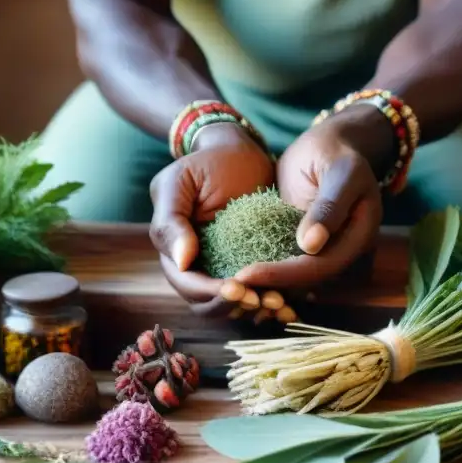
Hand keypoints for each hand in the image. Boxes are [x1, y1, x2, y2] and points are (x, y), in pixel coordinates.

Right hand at [149, 122, 296, 323]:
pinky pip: (258, 292)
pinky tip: (290, 305)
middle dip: (236, 306)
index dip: (210, 292)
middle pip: (209, 304)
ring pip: (234, 306)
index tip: (237, 289)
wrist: (240, 153)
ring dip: (255, 309)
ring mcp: (223, 269)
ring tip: (280, 303)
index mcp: (173, 252)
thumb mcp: (178, 182)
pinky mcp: (250, 267)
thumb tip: (181, 261)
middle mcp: (196, 268)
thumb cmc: (205, 164)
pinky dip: (270, 300)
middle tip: (263, 299)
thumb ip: (171, 221)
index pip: (188, 285)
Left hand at [234, 106, 391, 289]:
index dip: (285, 274)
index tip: (246, 274)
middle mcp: (342, 252)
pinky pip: (283, 263)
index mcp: (359, 238)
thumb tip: (311, 245)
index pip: (321, 266)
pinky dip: (262, 269)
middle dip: (269, 284)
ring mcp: (323, 251)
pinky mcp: (302, 246)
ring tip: (227, 286)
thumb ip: (329, 206)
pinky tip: (232, 271)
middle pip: (306, 280)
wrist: (328, 146)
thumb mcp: (340, 171)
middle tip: (229, 286)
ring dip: (264, 284)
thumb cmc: (335, 151)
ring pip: (294, 278)